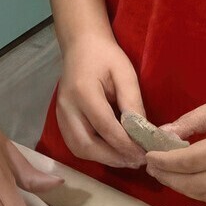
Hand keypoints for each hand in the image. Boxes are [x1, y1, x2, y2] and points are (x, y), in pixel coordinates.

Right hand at [54, 35, 146, 168]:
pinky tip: (111, 151)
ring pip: (78, 149)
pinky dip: (94, 153)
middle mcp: (67, 106)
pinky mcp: (60, 118)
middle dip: (114, 158)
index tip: (145, 154)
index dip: (126, 145)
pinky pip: (75, 144)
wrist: (81, 44)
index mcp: (83, 91)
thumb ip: (133, 103)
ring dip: (103, 159)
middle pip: (87, 145)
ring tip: (126, 159)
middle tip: (137, 161)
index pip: (105, 127)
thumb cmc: (105, 55)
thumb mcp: (125, 73)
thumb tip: (143, 133)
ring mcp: (60, 113)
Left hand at [145, 89, 205, 205]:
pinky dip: (205, 197)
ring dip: (184, 190)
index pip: (188, 162)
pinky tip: (195, 186)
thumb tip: (165, 132)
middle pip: (195, 185)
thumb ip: (195, 120)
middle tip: (152, 168)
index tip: (148, 157)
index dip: (164, 162)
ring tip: (169, 177)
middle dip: (169, 178)